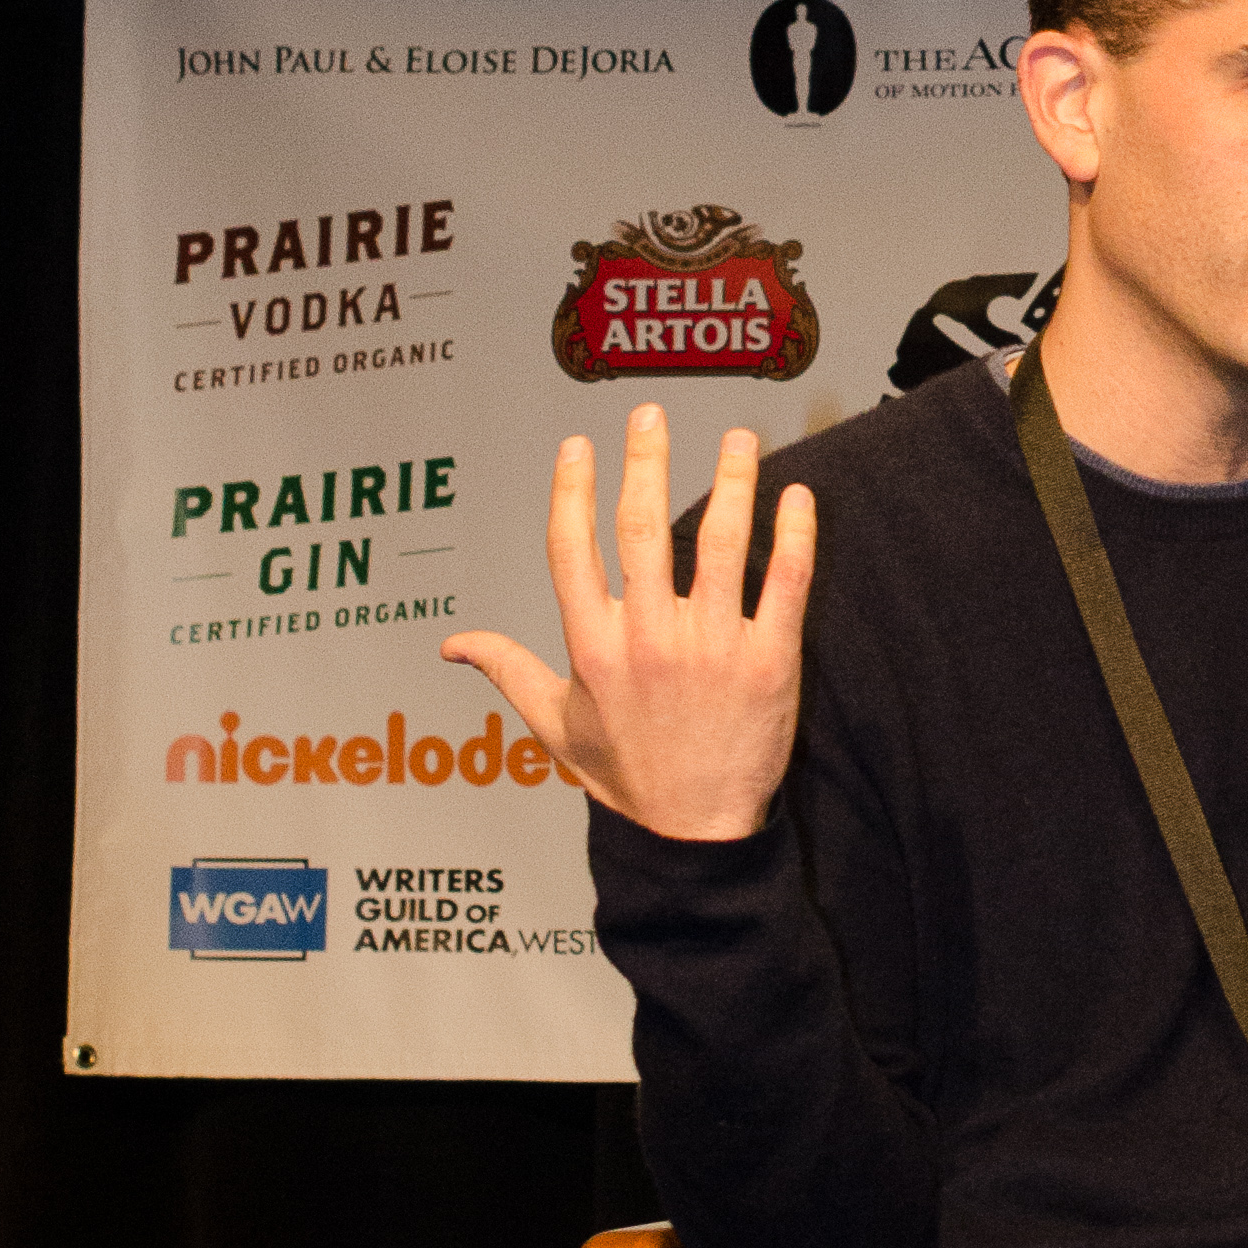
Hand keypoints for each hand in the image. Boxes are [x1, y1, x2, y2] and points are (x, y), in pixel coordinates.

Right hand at [443, 408, 814, 837]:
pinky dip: (794, 533)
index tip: (579, 445)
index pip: (572, 549)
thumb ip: (508, 669)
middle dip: (646, 462)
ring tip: (736, 436)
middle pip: (644, 528)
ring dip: (730, 480)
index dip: (574, 490)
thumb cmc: (625, 776)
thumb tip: (452, 644)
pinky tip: (795, 495)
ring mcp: (711, 648)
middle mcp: (648, 639)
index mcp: (592, 647)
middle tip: (650, 414)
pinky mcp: (769, 662)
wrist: (694, 833)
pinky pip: (786, 582)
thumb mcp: (554, 723)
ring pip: (721, 543)